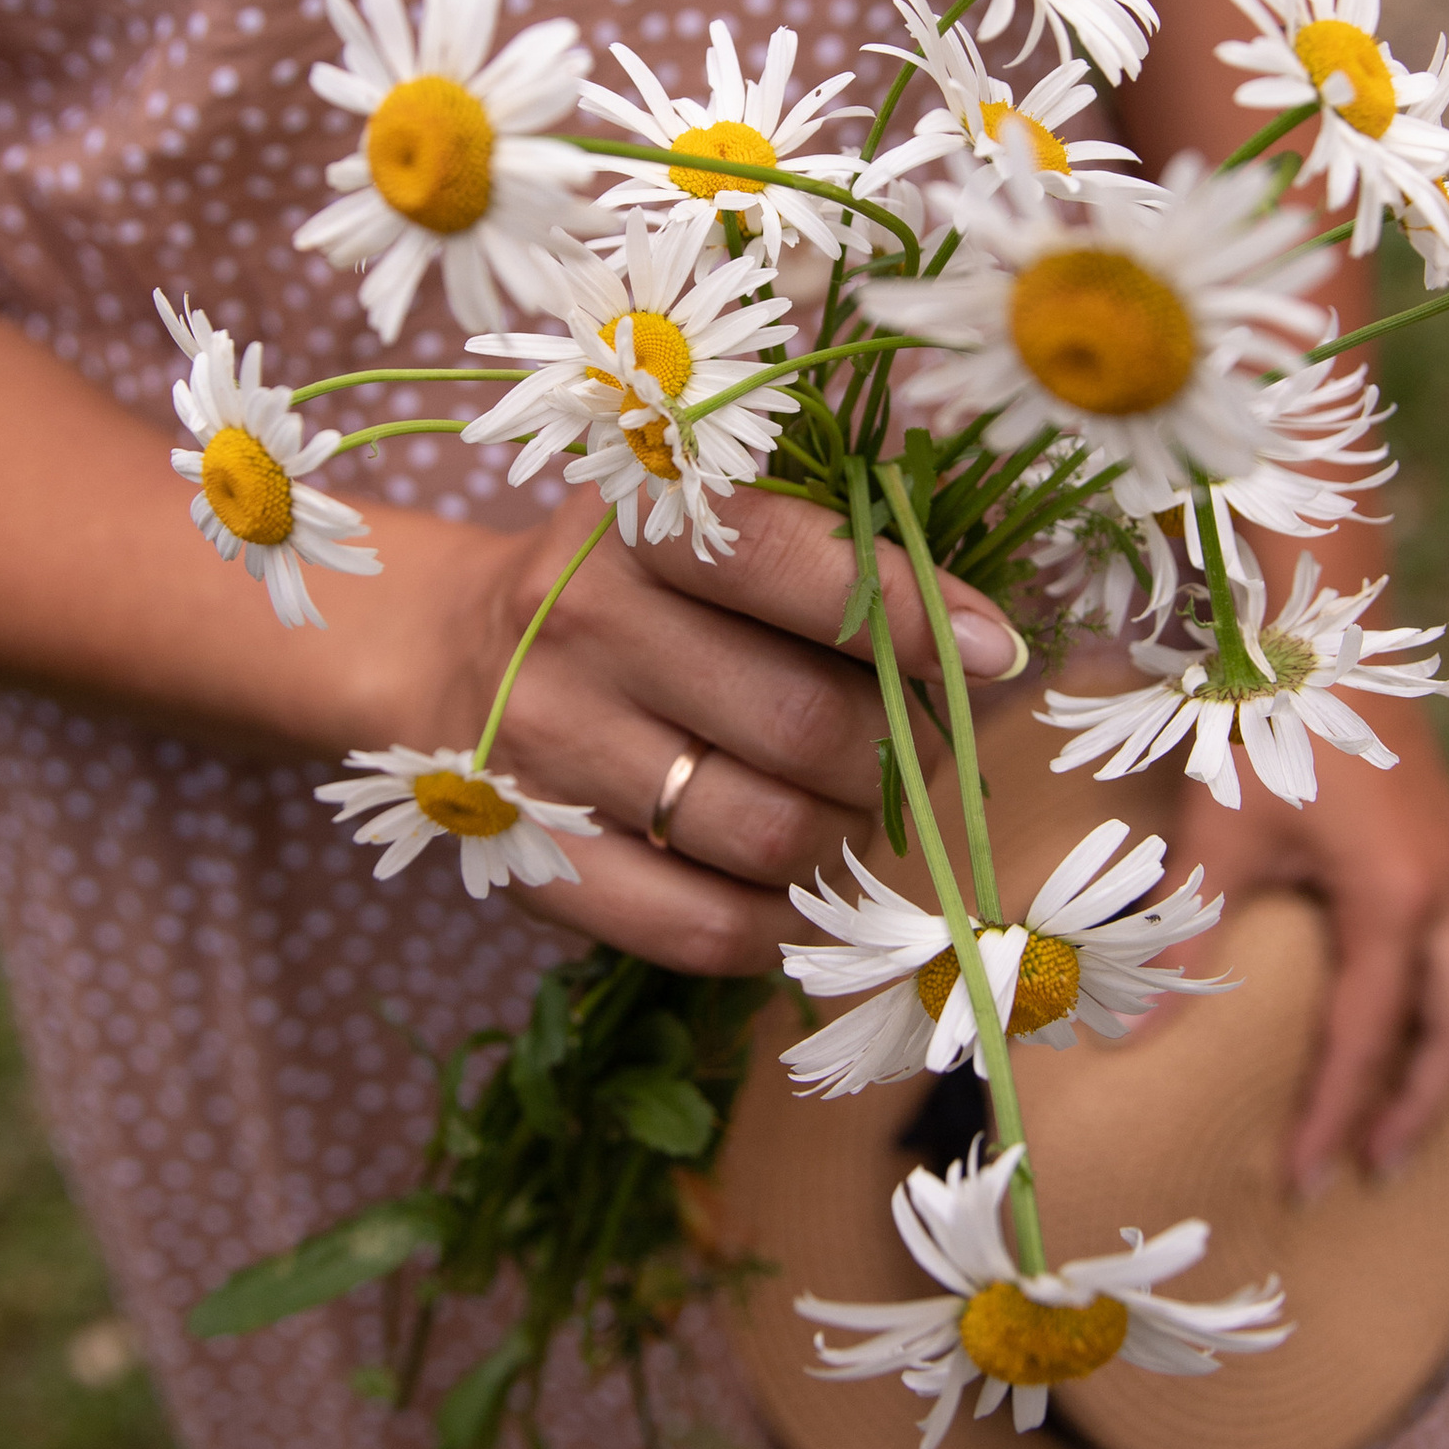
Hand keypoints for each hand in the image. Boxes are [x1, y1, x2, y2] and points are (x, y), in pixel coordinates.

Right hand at [426, 489, 1021, 980]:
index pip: (787, 562)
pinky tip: (802, 891)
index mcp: (634, 519)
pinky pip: (702, 930)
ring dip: (852, 839)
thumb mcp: (706, 518)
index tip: (997, 655)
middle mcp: (579, 624)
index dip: (909, 615)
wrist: (452, 652)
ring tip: (855, 811)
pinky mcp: (534, 859)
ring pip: (772, 835)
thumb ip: (837, 547)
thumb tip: (991, 639)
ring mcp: (547, 748)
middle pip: (806, 722)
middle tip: (916, 750)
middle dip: (900, 752)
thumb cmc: (638, 582)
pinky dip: (784, 926)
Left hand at [1168, 715, 1448, 1191]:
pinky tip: (1384, 1008)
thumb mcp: (1220, 831)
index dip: (1335, 1112)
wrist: (1315, 614)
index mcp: (1398, 895)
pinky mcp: (1440, 829)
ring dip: (1428, 1053)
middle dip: (1416, 1106)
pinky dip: (1424, 993)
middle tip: (1368, 1169)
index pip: (1368, 1036)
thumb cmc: (1264, 715)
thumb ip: (1185, 936)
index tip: (1305, 1177)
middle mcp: (1446, 883)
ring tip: (1384, 1112)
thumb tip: (1129, 1037)